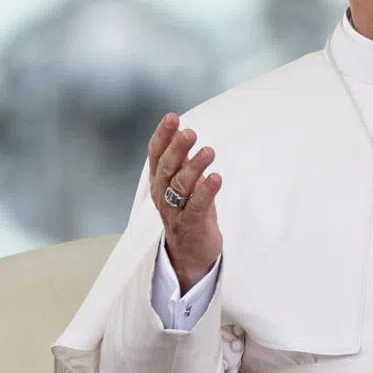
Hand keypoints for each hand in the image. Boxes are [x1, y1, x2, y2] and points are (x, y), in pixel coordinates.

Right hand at [148, 113, 223, 293]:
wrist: (191, 256)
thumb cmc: (189, 213)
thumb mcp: (185, 185)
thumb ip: (184, 162)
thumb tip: (185, 134)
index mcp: (159, 182)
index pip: (156, 155)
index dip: (163, 136)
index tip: (172, 117)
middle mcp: (162, 195)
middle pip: (167, 168)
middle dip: (177, 148)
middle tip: (190, 132)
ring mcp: (175, 212)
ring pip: (180, 186)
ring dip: (194, 167)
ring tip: (209, 151)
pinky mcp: (190, 225)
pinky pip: (196, 206)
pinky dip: (206, 191)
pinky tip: (216, 178)